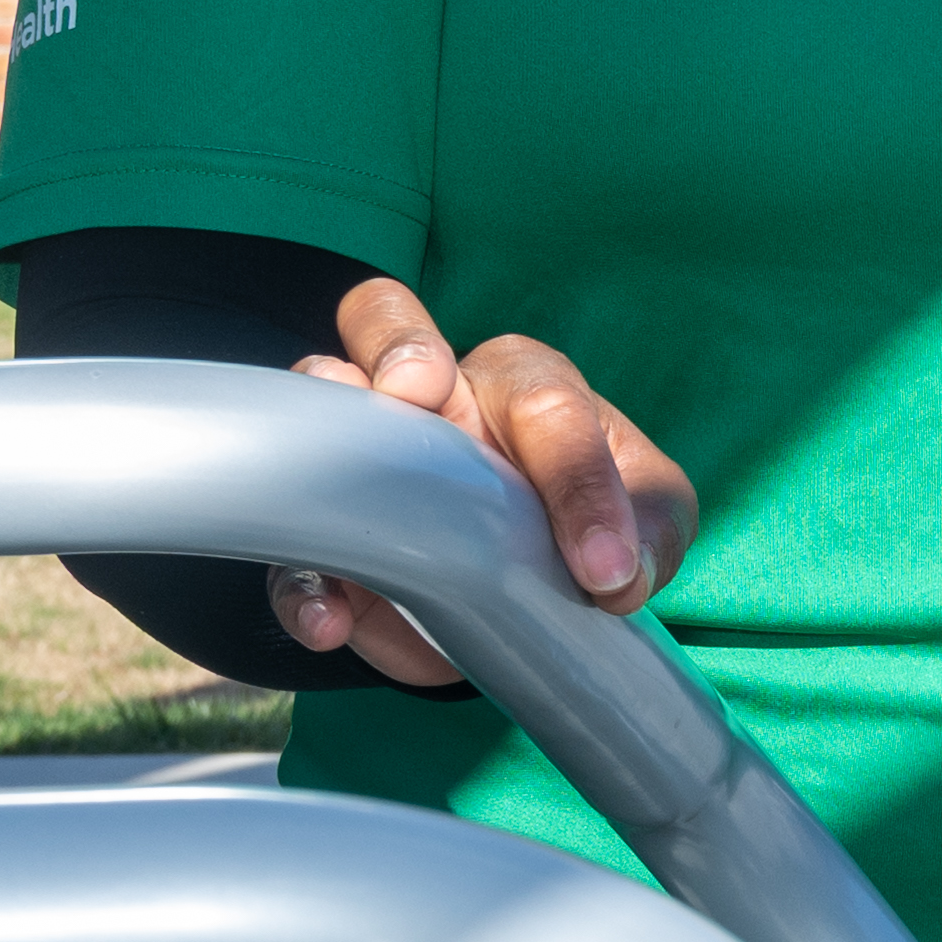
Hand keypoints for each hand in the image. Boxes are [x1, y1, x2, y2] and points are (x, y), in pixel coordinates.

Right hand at [266, 275, 688, 687]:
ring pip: (317, 399)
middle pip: (388, 319)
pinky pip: (291, 545)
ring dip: (325, 427)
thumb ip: (649, 529)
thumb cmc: (597, 526)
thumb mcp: (650, 521)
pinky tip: (329, 622)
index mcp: (524, 384)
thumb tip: (622, 574)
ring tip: (345, 485)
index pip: (544, 402)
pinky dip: (301, 581)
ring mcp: (365, 454)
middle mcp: (434, 394)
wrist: (529, 599)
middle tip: (417, 389)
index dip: (575, 480)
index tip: (603, 571)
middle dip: (400, 345)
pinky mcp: (326, 538)